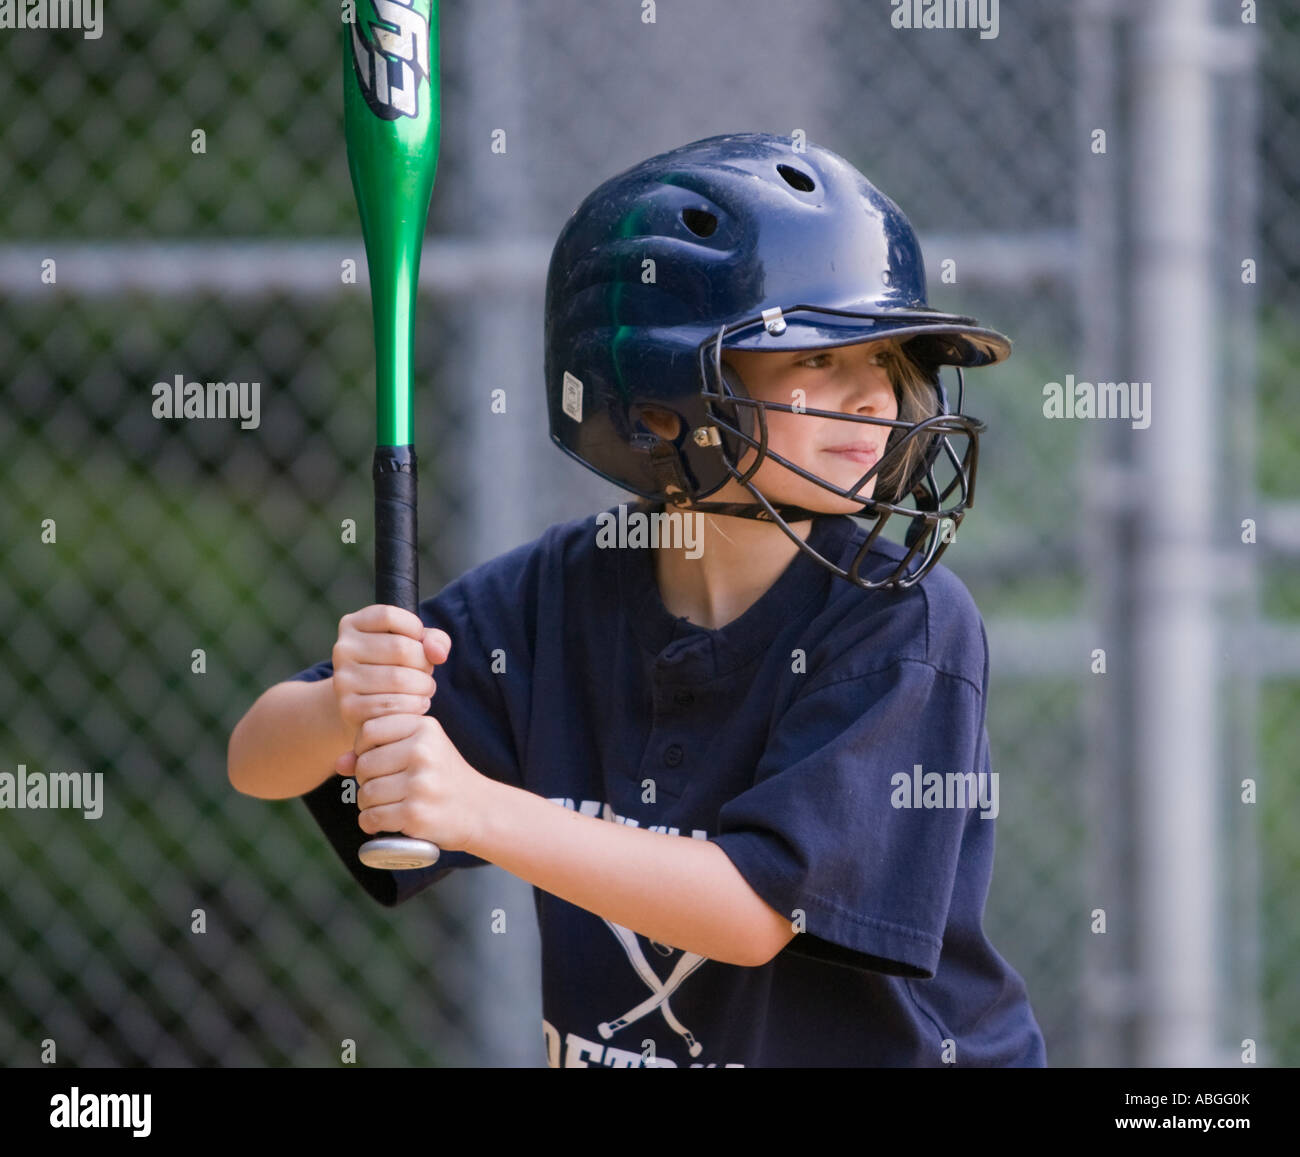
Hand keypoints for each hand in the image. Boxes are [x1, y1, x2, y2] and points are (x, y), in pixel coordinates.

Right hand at [331, 605, 451, 739]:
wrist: (366, 707)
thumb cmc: (396, 667)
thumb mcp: (414, 644)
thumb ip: (433, 640)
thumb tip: (438, 653)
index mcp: (353, 624)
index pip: (389, 616)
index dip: (414, 628)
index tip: (419, 643)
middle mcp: (343, 649)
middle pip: (400, 648)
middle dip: (425, 663)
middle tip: (427, 673)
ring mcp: (343, 679)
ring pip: (399, 679)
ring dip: (424, 686)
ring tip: (425, 689)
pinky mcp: (349, 707)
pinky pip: (393, 705)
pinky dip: (414, 706)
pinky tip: (417, 704)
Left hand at [334, 714, 490, 853]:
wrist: (479, 809)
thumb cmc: (442, 776)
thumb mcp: (419, 751)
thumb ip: (380, 749)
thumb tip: (339, 764)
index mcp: (424, 728)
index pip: (369, 730)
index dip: (363, 747)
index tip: (375, 759)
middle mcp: (423, 752)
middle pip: (364, 764)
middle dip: (365, 779)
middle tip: (383, 786)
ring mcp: (420, 784)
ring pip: (366, 793)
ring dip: (367, 803)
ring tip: (385, 804)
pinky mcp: (415, 814)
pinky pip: (372, 818)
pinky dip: (370, 823)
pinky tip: (382, 821)